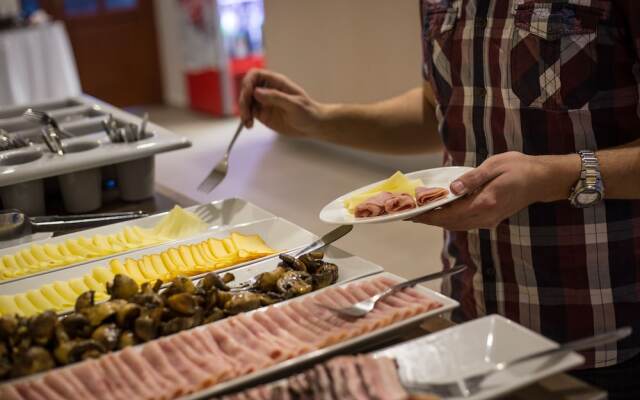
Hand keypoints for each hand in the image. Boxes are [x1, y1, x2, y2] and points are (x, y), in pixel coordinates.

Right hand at [239, 69, 324, 136]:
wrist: (313, 126)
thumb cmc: (307, 112)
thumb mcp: (294, 104)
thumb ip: (276, 97)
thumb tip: (256, 92)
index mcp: (276, 82)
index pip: (255, 75)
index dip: (248, 82)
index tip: (248, 94)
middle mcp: (267, 90)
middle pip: (247, 88)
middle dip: (243, 100)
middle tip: (246, 114)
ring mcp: (264, 102)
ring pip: (245, 102)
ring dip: (243, 111)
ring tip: (248, 123)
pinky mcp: (262, 114)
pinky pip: (249, 113)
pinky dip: (246, 118)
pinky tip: (249, 125)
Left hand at [409, 152, 579, 229]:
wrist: (543, 180)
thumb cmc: (519, 168)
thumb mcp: (494, 166)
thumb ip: (472, 178)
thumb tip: (452, 188)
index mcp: (485, 203)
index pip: (450, 214)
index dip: (429, 215)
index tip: (411, 214)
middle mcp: (486, 217)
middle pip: (450, 223)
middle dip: (428, 219)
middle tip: (408, 213)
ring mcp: (488, 220)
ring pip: (456, 225)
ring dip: (437, 220)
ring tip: (419, 213)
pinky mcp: (490, 219)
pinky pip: (464, 222)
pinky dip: (449, 218)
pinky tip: (440, 210)